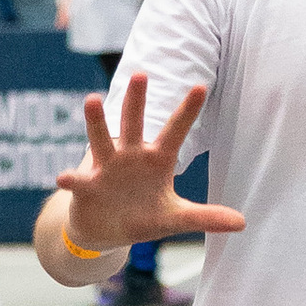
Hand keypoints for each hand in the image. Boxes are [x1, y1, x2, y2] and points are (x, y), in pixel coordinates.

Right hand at [56, 73, 246, 254]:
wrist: (106, 231)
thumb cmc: (143, 217)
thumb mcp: (176, 218)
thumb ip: (205, 217)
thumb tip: (242, 223)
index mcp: (156, 160)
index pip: (176, 131)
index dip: (188, 111)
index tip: (201, 87)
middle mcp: (131, 156)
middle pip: (134, 124)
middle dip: (136, 101)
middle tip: (140, 74)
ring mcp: (106, 169)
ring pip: (102, 140)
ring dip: (97, 122)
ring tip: (91, 99)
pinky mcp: (87, 187)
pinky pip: (78, 181)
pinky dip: (71, 179)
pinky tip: (63, 177)